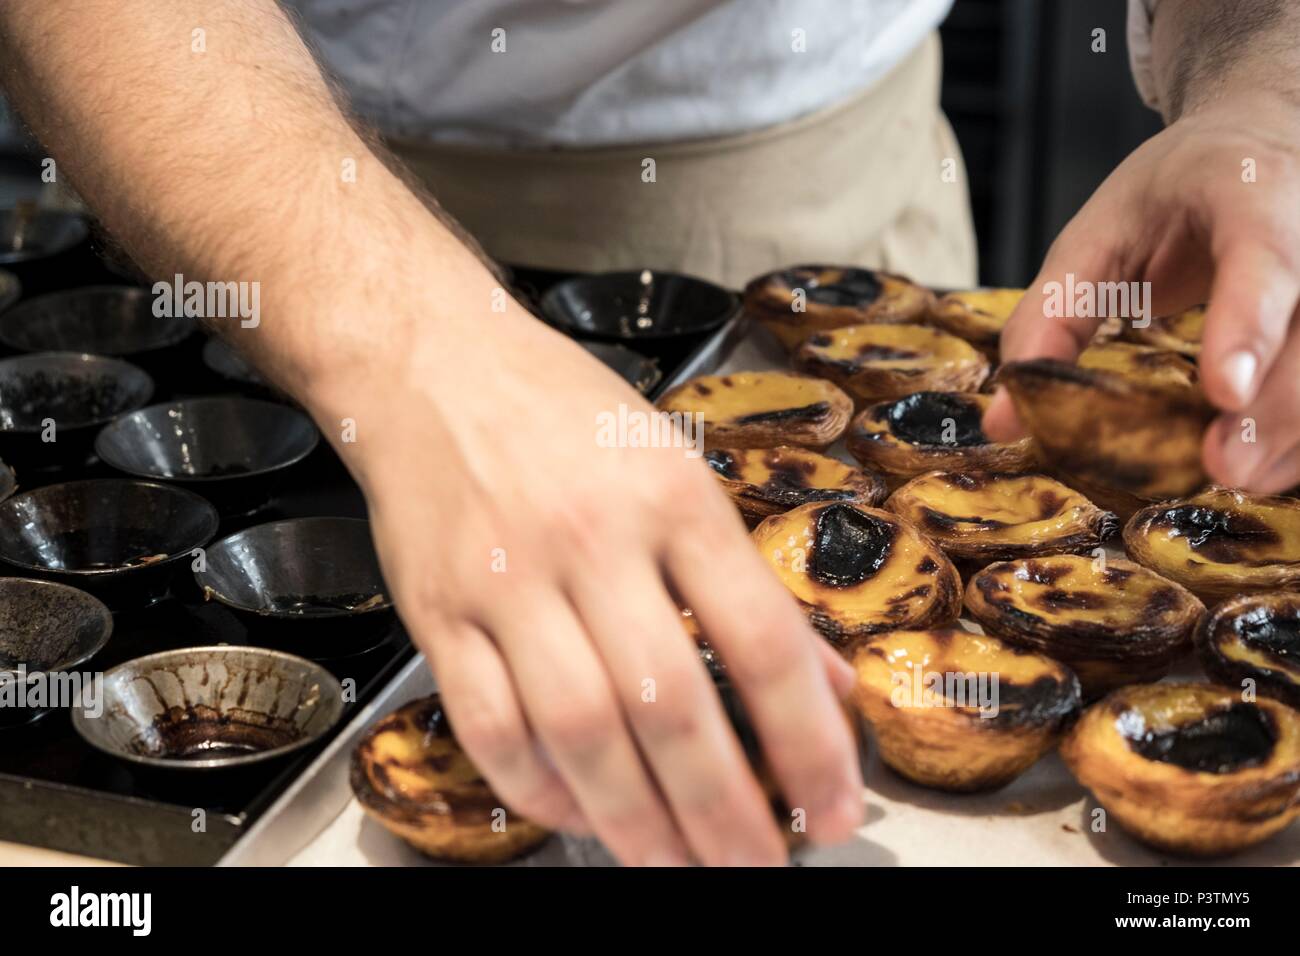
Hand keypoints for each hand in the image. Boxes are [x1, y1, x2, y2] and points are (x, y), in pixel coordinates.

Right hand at [310, 300, 862, 866]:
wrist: (433, 365)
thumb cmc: (565, 415)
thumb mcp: (678, 467)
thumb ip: (750, 579)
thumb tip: (826, 682)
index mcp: (672, 499)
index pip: (762, 639)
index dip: (809, 740)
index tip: (835, 807)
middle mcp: (593, 541)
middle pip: (670, 705)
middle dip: (723, 811)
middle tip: (755, 867)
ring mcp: (507, 580)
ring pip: (578, 730)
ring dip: (635, 821)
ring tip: (675, 866)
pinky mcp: (438, 612)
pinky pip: (488, 727)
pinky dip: (538, 789)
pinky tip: (580, 814)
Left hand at [985, 90, 1299, 492]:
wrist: (1258, 141)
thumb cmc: (1175, 193)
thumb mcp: (1098, 236)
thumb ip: (1050, 319)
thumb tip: (1004, 418)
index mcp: (1249, 191)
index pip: (1265, 257)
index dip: (1248, 326)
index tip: (1223, 393)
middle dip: (1273, 410)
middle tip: (1218, 466)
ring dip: (1290, 436)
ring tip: (1232, 473)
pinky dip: (1299, 436)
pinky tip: (1261, 461)